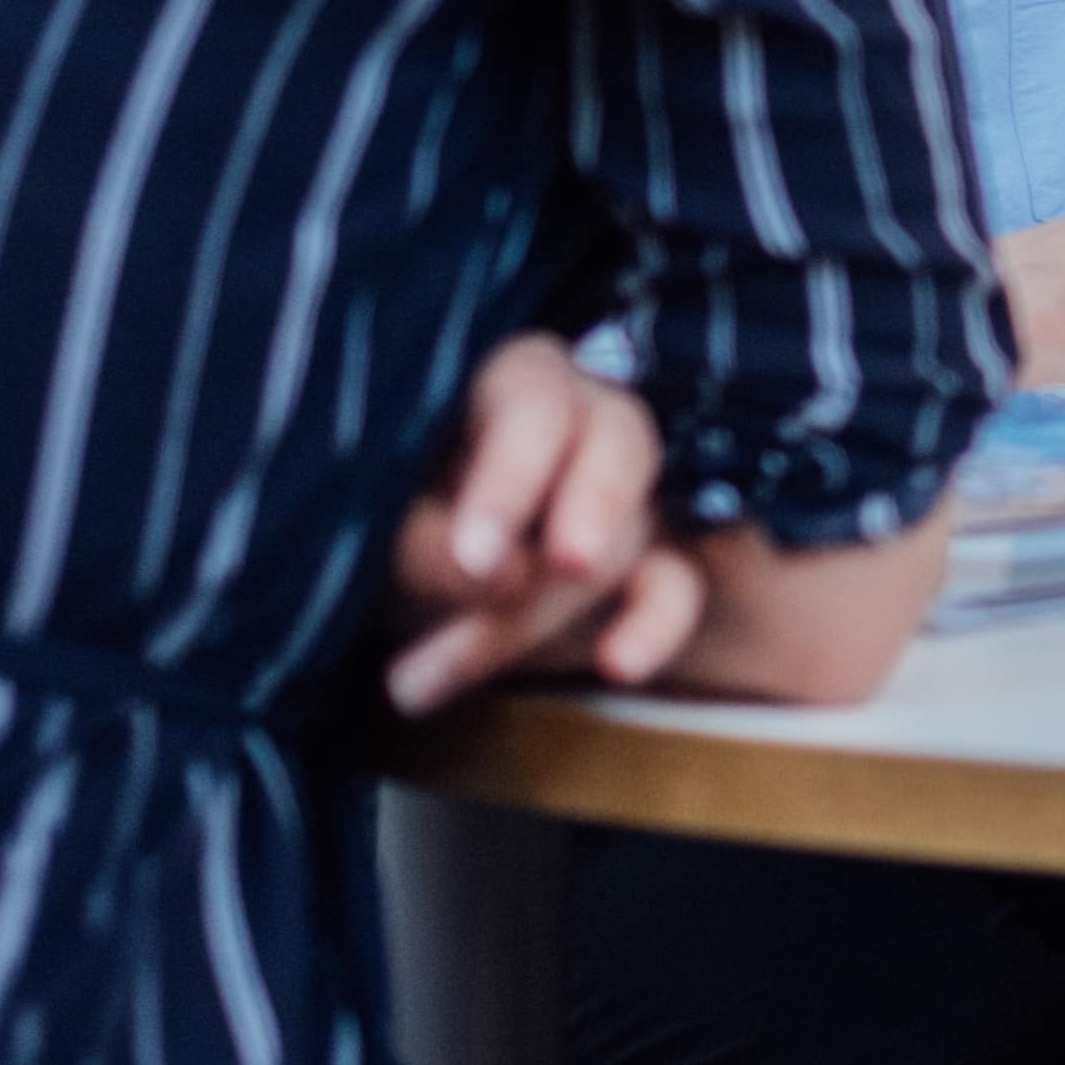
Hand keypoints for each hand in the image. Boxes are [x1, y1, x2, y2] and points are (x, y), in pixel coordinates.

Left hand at [382, 332, 701, 715]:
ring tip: (420, 681)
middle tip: (566, 565)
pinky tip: (620, 662)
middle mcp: (583, 419)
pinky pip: (679, 584)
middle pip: (617, 443)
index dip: (512, 477)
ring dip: (532, 619)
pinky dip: (654, 626)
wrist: (427, 583)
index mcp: (510, 384)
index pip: (535, 403)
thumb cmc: (397, 525)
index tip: (477, 555)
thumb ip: (429, 542)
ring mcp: (626, 489)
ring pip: (626, 534)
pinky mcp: (652, 558)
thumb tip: (493, 572)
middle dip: (590, 509)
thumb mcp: (386, 528)